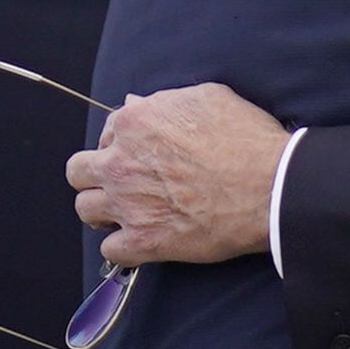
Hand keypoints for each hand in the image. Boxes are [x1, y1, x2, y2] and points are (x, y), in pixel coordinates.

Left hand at [68, 84, 286, 268]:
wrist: (271, 187)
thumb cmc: (247, 139)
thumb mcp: (208, 99)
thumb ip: (165, 101)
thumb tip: (138, 104)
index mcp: (134, 124)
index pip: (106, 132)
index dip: (122, 143)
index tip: (140, 154)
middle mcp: (121, 163)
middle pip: (78, 171)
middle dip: (95, 175)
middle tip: (121, 182)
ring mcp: (128, 204)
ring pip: (85, 209)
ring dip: (102, 210)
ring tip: (125, 212)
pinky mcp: (144, 240)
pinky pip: (110, 249)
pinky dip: (123, 247)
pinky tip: (140, 240)